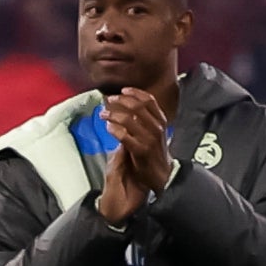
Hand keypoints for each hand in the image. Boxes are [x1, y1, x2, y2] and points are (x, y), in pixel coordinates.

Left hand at [95, 88, 173, 222]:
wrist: (162, 175)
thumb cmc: (155, 154)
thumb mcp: (155, 133)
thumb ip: (146, 120)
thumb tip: (130, 107)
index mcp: (161, 121)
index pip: (149, 100)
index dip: (135, 92)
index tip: (123, 90)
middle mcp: (157, 127)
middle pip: (137, 106)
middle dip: (120, 101)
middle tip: (109, 100)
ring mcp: (149, 139)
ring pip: (128, 119)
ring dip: (112, 114)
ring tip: (103, 114)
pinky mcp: (140, 150)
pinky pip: (124, 136)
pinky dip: (113, 129)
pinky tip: (108, 127)